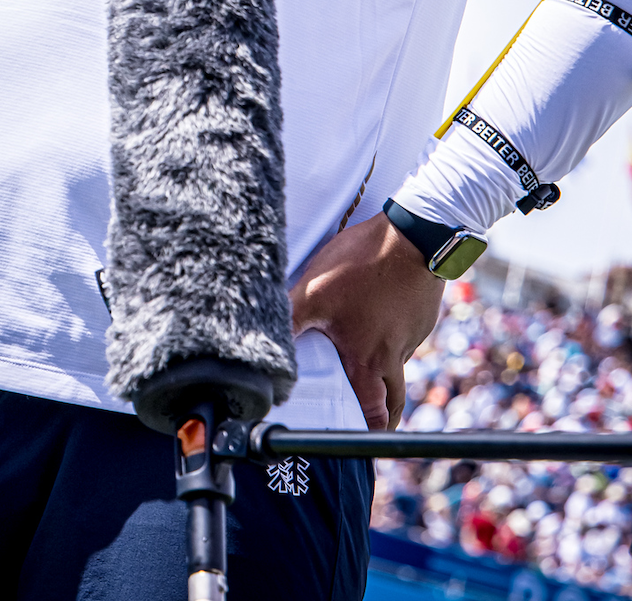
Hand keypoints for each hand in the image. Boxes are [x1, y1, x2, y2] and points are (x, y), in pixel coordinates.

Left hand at [288, 211, 443, 429]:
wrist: (415, 235)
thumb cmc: (364, 265)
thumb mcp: (315, 291)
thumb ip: (289, 319)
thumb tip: (261, 344)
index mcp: (368, 362)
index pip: (370, 416)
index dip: (363, 435)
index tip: (356, 446)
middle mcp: (394, 357)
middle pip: (391, 402)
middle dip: (379, 418)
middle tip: (365, 424)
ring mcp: (411, 335)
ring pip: (396, 367)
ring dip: (381, 375)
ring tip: (361, 368)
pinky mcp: (420, 314)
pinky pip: (403, 337)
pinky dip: (390, 340)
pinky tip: (374, 321)